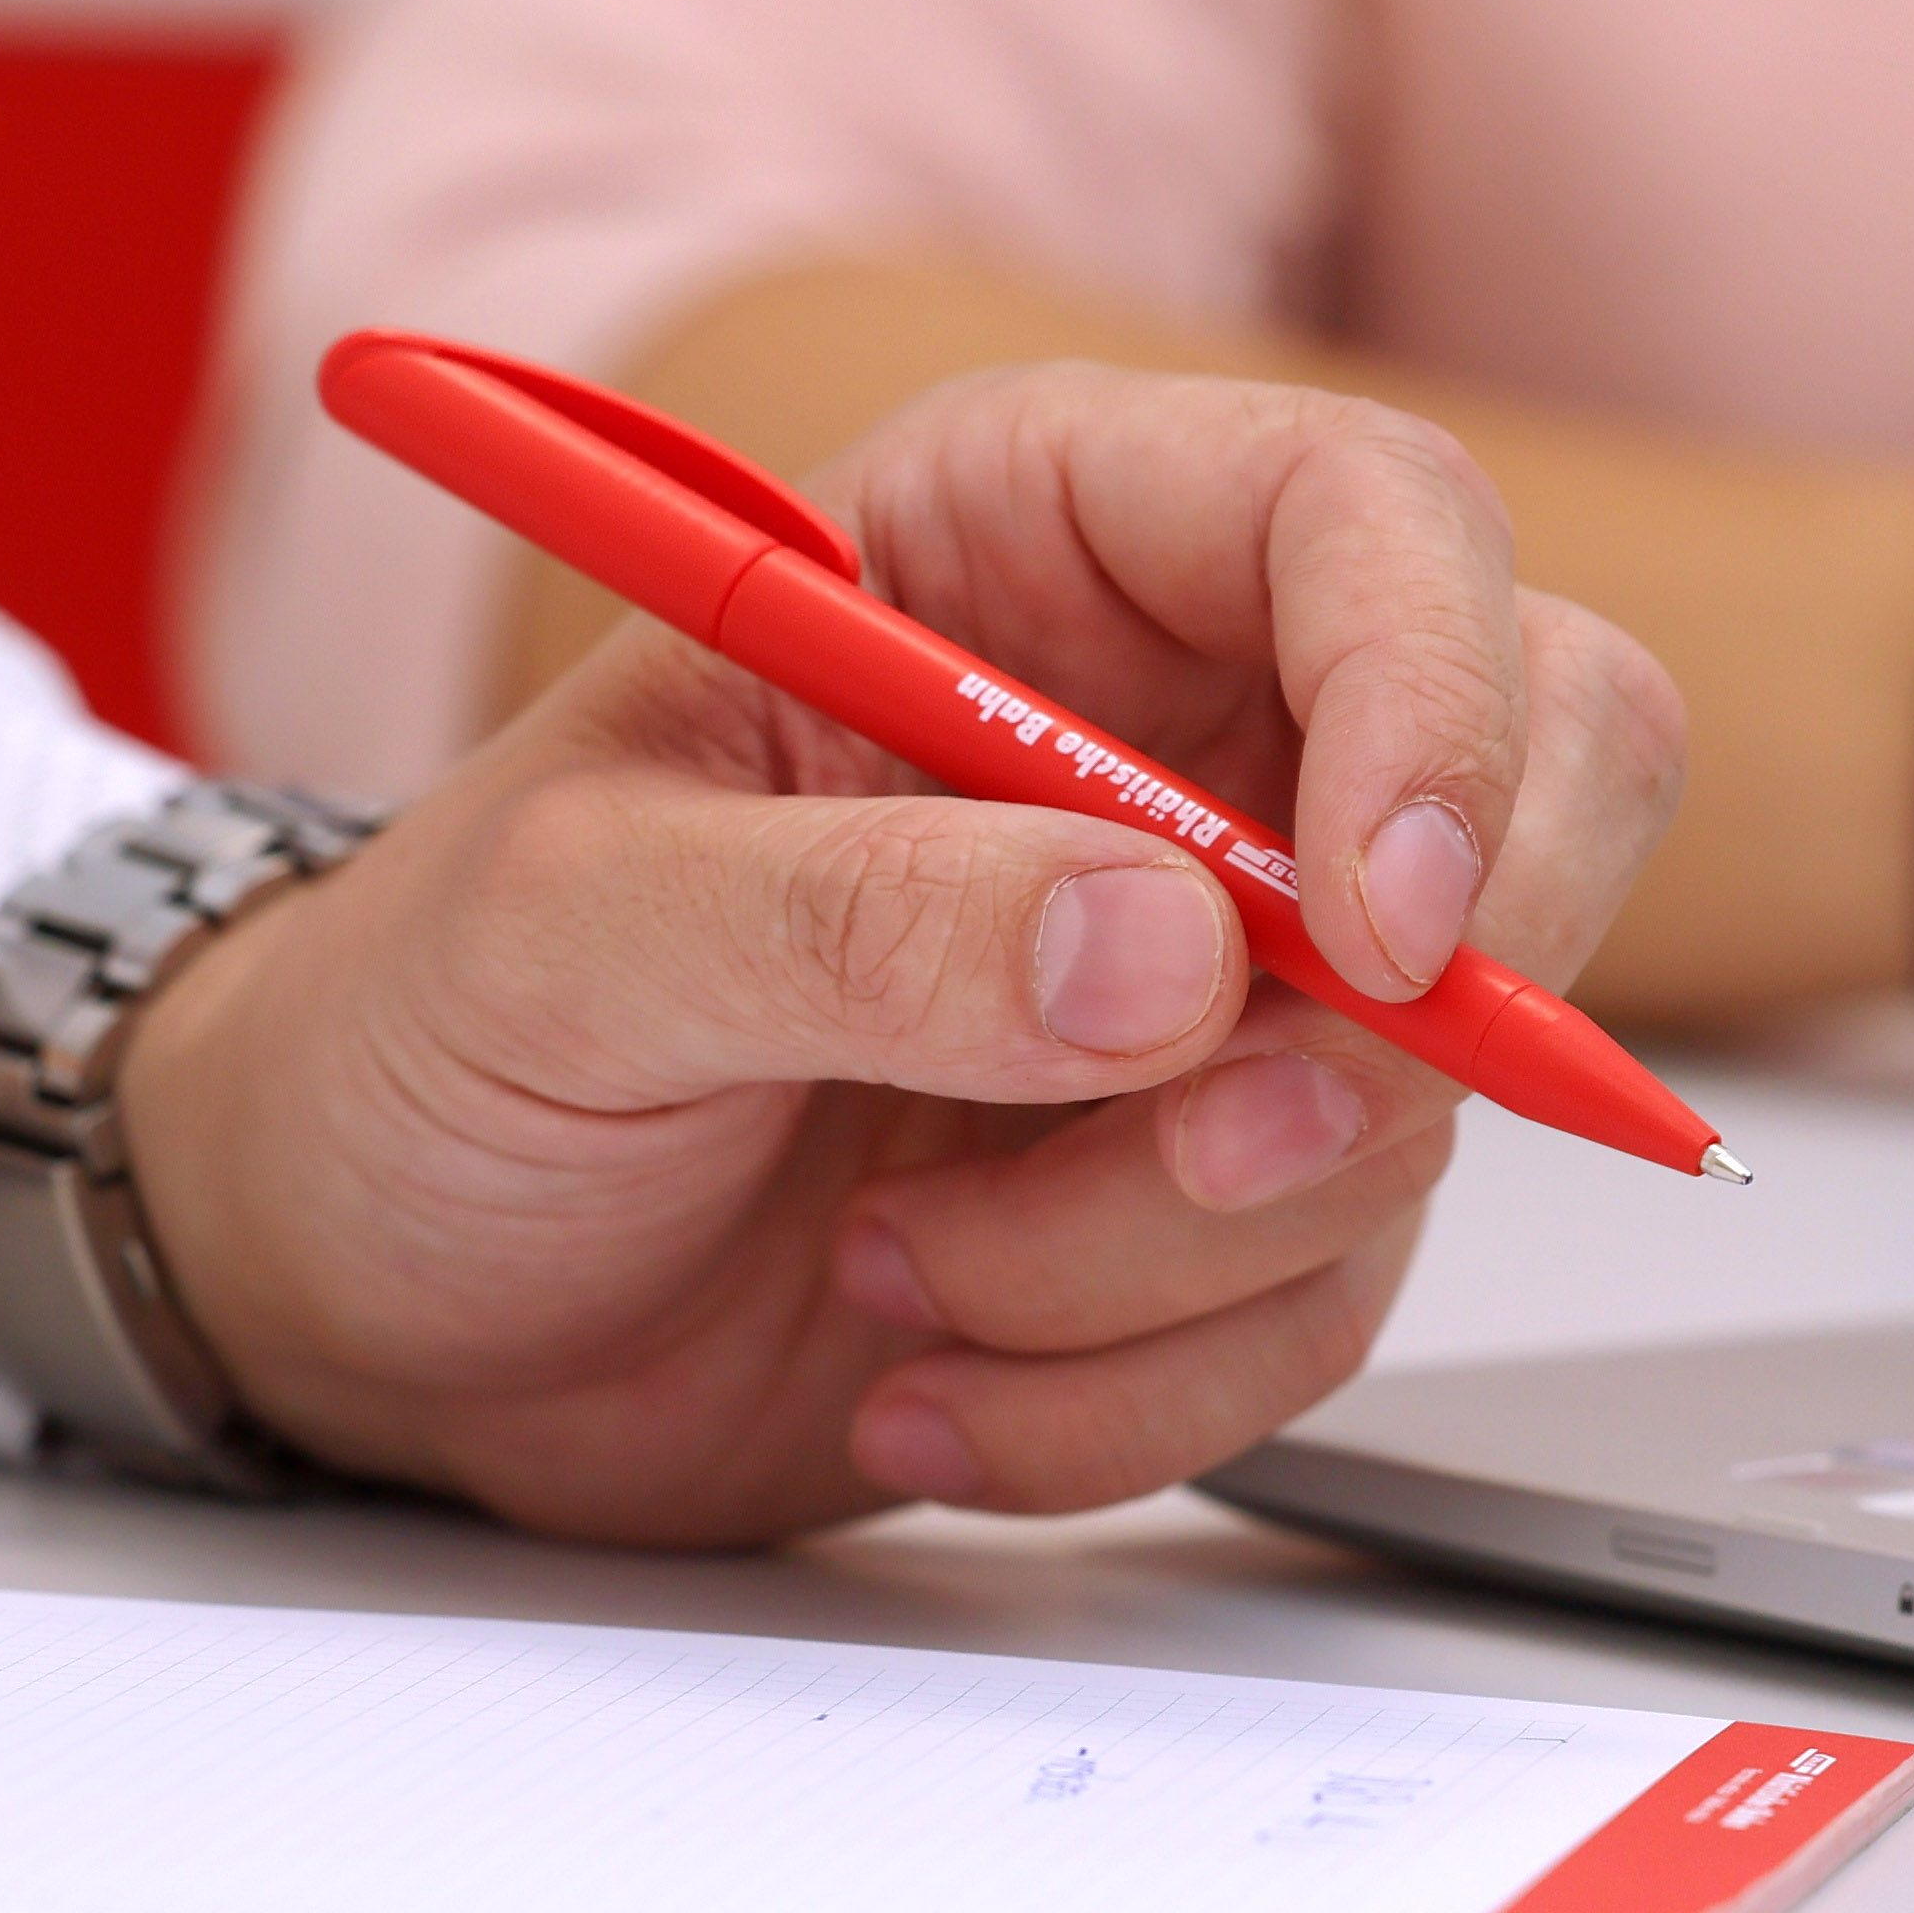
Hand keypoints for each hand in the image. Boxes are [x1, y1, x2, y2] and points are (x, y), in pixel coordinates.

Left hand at [120, 362, 1685, 1543]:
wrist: (373, 1283)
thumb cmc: (426, 1034)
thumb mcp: (573, 940)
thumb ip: (855, 924)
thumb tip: (1164, 955)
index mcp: (1024, 549)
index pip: (1368, 519)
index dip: (1439, 701)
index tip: (1376, 927)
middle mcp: (1173, 741)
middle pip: (1540, 786)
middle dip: (1403, 1024)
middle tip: (1184, 1148)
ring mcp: (1220, 984)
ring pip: (1419, 1109)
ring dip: (1167, 1256)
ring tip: (892, 1266)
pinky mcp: (1209, 1203)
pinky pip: (1321, 1313)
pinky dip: (1128, 1392)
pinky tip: (917, 1383)